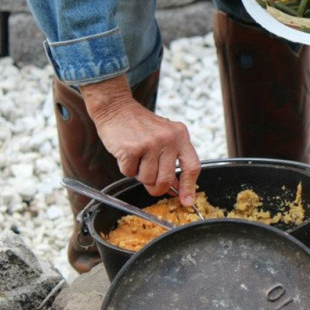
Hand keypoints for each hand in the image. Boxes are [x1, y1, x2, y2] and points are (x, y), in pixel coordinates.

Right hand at [80, 75, 200, 205]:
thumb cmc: (142, 126)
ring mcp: (150, 143)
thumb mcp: (165, 137)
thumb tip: (177, 189)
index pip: (192, 167)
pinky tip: (127, 154)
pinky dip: (127, 169)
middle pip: (166, 180)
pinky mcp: (131, 148)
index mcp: (181, 136)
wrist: (117, 108)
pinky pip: (130, 173)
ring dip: (140, 176)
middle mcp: (168, 139)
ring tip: (138, 159)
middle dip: (157, 188)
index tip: (186, 201)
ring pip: (147, 179)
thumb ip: (173, 160)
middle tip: (151, 184)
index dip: (189, 187)